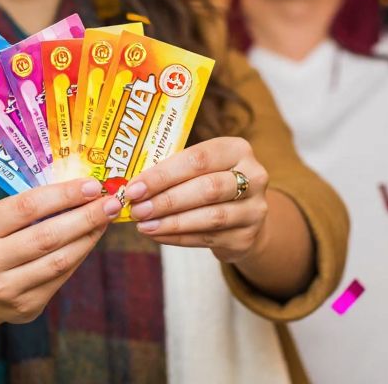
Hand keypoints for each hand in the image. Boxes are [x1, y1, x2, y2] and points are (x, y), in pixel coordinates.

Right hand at [0, 178, 118, 323]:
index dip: (64, 195)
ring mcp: (5, 288)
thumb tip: (82, 189)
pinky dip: (80, 254)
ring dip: (88, 236)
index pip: (27, 207)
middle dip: (85, 216)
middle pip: (47, 235)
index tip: (92, 185)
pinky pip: (61, 277)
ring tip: (106, 218)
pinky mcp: (25, 307)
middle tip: (111, 202)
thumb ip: (31, 206)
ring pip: (59, 259)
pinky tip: (92, 238)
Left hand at [124, 137, 269, 262]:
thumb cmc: (212, 182)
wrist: (245, 215)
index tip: (134, 188)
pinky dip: (179, 238)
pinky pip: (208, 238)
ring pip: (210, 217)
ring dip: (171, 223)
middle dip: (167, 200)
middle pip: (207, 189)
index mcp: (237, 149)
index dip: (163, 175)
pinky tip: (158, 234)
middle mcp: (254, 177)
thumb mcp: (200, 168)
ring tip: (144, 225)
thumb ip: (173, 171)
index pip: (198, 159)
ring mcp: (254, 209)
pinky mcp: (247, 237)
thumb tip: (133, 186)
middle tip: (137, 209)